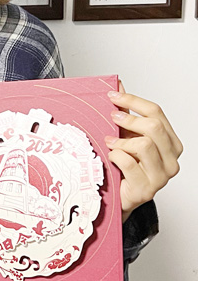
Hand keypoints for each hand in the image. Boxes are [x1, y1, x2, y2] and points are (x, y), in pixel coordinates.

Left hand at [105, 83, 182, 221]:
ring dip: (120, 141)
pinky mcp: (146, 189)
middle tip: (112, 117)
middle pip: (154, 126)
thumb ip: (125, 111)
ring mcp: (161, 176)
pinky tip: (111, 157)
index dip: (133, 101)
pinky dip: (115, 156)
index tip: (113, 96)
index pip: (156, 112)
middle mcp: (171, 159)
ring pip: (144, 145)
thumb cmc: (123, 163)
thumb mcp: (125, 134)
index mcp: (169, 142)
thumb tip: (117, 85)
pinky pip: (129, 162)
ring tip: (110, 142)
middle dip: (129, 119)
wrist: (117, 195)